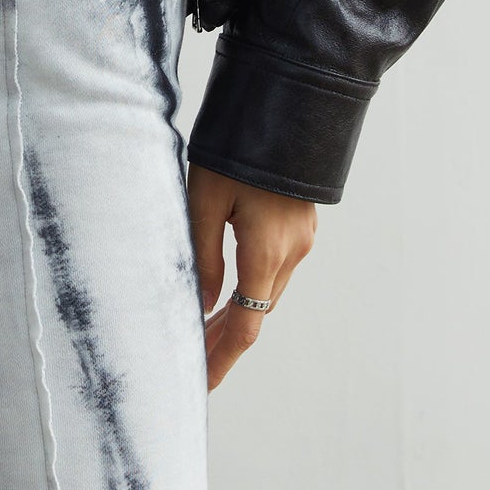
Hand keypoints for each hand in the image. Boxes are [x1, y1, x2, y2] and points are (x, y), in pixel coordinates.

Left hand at [187, 165, 316, 391]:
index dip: (220, 359)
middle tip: (187, 359)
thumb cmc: (237, 148)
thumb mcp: (204, 200)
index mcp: (266, 253)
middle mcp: (292, 253)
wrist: (287, 104)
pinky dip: (250, 288)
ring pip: (266, 292)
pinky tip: (225, 290)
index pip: (244, 327)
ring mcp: (301, 239)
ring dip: (236, 314)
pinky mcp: (301, 224)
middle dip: (223, 340)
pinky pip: (274, 269)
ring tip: (199, 330)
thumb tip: (203, 305)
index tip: (199, 384)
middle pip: (256, 314)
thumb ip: (201, 257)